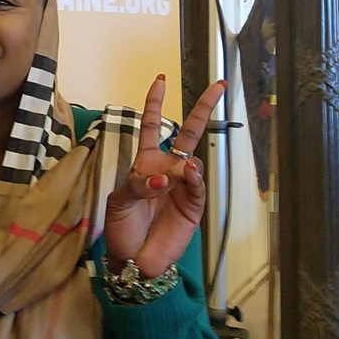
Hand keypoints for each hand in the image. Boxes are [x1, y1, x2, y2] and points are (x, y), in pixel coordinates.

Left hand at [103, 75, 225, 277]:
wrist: (133, 258)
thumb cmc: (122, 227)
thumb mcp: (120, 201)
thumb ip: (138, 184)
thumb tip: (166, 176)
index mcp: (145, 163)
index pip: (150, 126)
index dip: (154, 104)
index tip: (160, 80)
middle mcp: (167, 170)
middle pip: (188, 133)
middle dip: (203, 109)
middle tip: (219, 86)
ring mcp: (182, 186)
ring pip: (191, 161)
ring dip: (180, 166)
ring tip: (167, 183)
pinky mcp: (193, 205)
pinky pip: (196, 185)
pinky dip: (192, 178)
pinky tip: (186, 176)